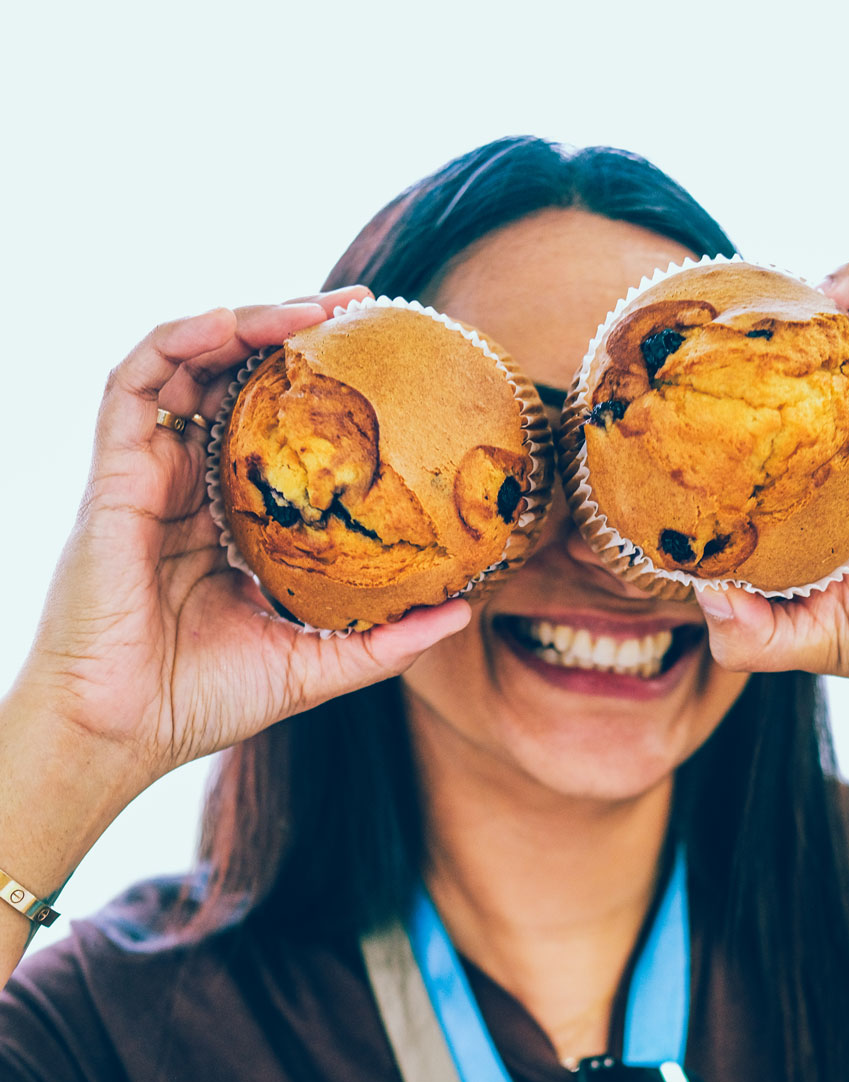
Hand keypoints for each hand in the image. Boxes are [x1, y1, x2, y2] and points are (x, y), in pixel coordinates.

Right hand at [13, 291, 470, 794]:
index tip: (384, 367)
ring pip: (185, 364)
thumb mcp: (314, 664)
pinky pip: (135, 380)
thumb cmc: (202, 703)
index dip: (319, 394)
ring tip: (311, 311)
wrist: (121, 731)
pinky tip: (236, 323)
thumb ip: (383, 640)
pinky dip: (183, 339)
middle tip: (360, 310)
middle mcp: (185, 489)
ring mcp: (146, 475)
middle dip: (290, 333)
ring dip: (244, 321)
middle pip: (232, 383)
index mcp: (225, 525)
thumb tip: (462, 613)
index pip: (271, 435)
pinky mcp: (112, 473)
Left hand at [694, 262, 848, 732]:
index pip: (793, 401)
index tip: (722, 356)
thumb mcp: (809, 638)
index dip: (763, 370)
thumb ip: (747, 632)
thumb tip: (697, 590)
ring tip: (834, 293)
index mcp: (839, 478)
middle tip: (774, 305)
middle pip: (843, 343)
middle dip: (808, 309)